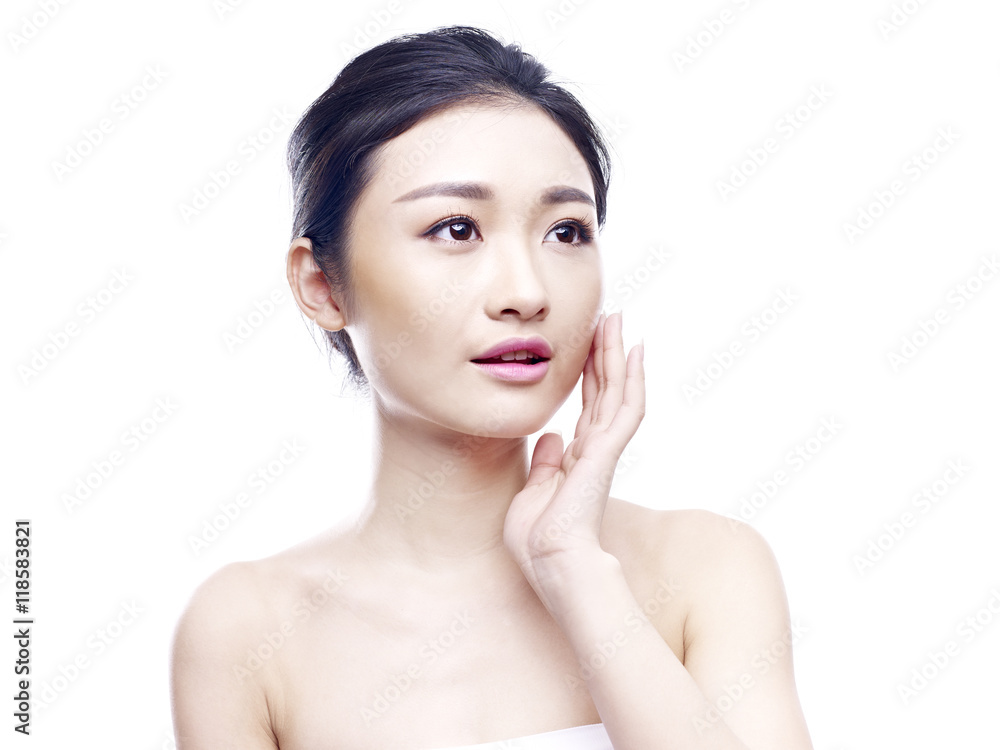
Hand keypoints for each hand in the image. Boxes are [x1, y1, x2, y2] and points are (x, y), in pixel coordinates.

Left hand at [503, 312, 644, 586]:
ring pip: (617, 390)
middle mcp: (595, 450)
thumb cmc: (537, 540)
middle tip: (609, 317)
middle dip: (606, 353)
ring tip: (618, 319)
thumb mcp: (533, 492)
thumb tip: (550, 436)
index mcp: (577, 460)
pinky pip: (626, 407)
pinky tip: (634, 350)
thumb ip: (546, 463)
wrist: (549, 563)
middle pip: (605, 391)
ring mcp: (604, 450)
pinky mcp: (608, 452)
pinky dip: (632, 378)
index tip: (590, 344)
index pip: (588, 407)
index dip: (590, 374)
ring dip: (617, 353)